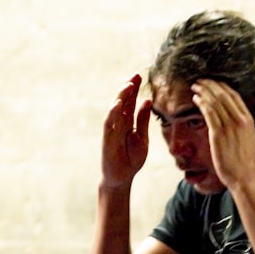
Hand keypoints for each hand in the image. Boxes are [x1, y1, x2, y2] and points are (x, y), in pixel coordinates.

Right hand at [101, 74, 151, 190]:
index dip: (134, 89)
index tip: (139, 76)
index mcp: (128, 122)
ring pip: (115, 109)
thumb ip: (143, 121)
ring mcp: (112, 130)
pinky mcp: (107, 138)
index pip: (131, 102)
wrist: (122, 178)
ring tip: (129, 85)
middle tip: (136, 75)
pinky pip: (109, 123)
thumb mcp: (142, 138)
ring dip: (121, 96)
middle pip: (123, 102)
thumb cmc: (131, 159)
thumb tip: (147, 101)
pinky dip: (113, 112)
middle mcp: (119, 123)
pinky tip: (119, 103)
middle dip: (128, 88)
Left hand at [190, 79, 254, 192]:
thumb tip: (233, 111)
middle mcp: (240, 120)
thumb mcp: (249, 135)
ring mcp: (229, 127)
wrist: (243, 175)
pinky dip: (201, 103)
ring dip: (203, 92)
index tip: (212, 82)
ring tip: (195, 87)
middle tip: (200, 80)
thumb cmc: (244, 158)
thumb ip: (242, 121)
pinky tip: (195, 99)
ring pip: (215, 102)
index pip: (234, 95)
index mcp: (248, 119)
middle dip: (210, 85)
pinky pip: (209, 113)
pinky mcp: (218, 135)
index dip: (221, 86)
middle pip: (223, 95)